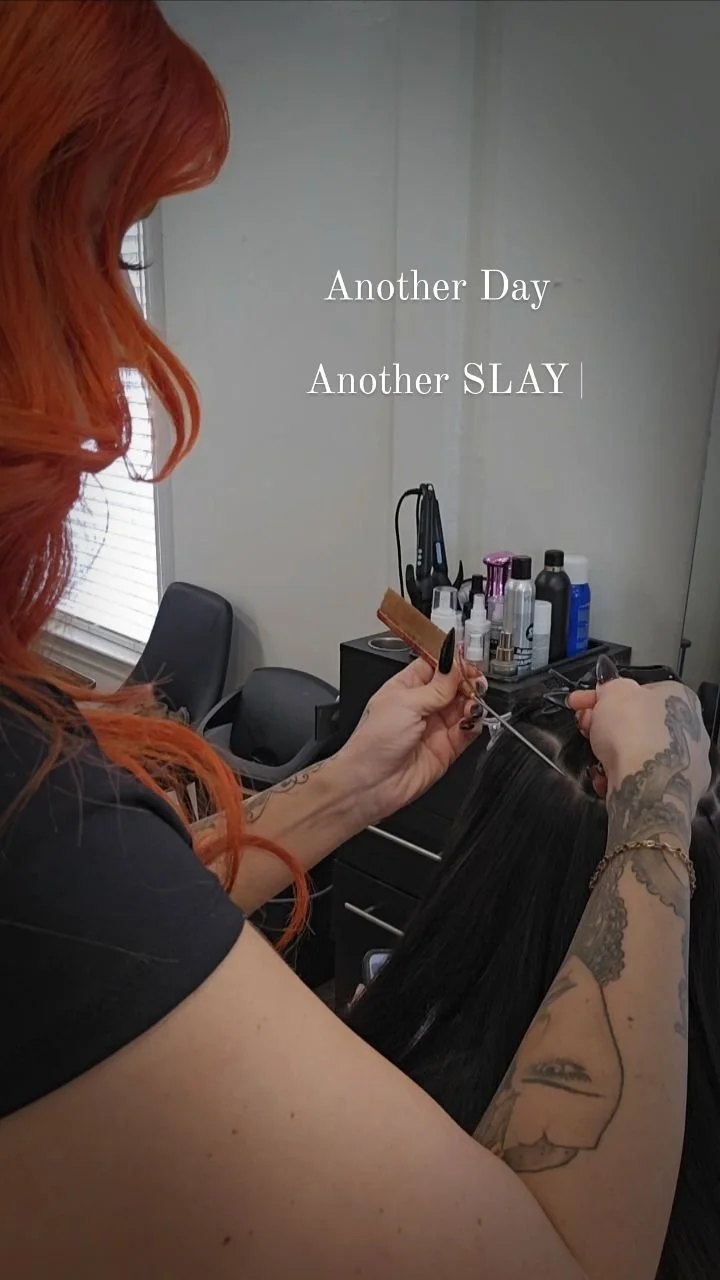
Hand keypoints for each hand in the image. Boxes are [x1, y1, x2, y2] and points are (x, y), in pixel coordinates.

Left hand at [335, 640, 485, 825]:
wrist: (371, 783)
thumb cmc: (373, 742)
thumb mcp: (406, 703)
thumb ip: (437, 686)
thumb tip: (455, 664)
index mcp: (406, 687)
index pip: (435, 665)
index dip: (452, 662)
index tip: (467, 659)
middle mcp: (421, 706)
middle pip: (454, 685)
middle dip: (467, 682)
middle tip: (475, 682)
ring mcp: (434, 727)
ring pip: (464, 707)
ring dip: (472, 703)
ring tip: (472, 703)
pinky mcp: (446, 748)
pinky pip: (467, 731)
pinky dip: (473, 725)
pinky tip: (470, 722)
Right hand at [569, 679, 710, 845]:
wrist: (644, 784)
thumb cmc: (634, 732)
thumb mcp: (614, 691)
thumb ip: (610, 687)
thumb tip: (608, 691)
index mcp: (678, 698)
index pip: (638, 692)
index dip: (604, 695)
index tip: (581, 702)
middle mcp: (687, 729)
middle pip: (636, 722)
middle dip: (605, 724)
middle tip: (585, 726)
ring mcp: (682, 762)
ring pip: (635, 751)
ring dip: (609, 752)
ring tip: (595, 757)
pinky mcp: (670, 789)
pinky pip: (638, 777)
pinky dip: (618, 776)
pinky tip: (606, 776)